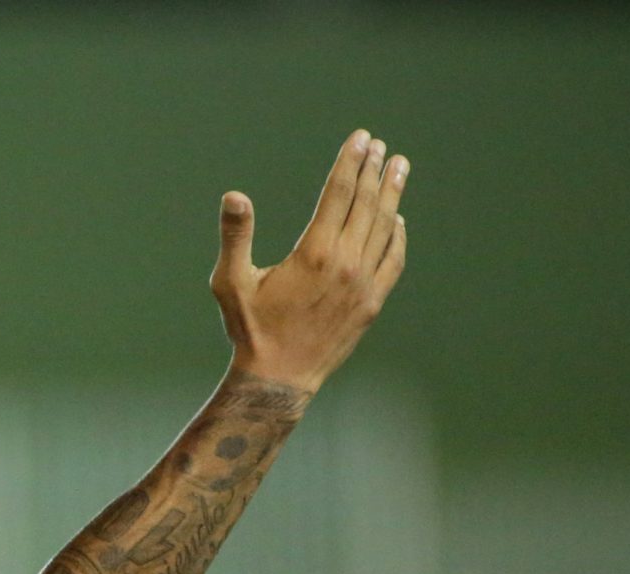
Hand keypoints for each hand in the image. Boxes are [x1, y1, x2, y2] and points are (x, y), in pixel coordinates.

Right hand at [210, 130, 408, 393]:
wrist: (278, 379)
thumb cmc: (250, 329)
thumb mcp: (231, 282)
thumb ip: (236, 237)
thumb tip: (234, 196)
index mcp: (314, 253)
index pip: (339, 193)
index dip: (351, 162)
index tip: (361, 138)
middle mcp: (346, 264)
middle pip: (367, 204)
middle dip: (374, 170)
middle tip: (380, 146)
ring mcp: (364, 284)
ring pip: (384, 228)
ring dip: (392, 195)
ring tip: (398, 167)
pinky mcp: (372, 303)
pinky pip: (393, 260)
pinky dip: (397, 236)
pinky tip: (396, 220)